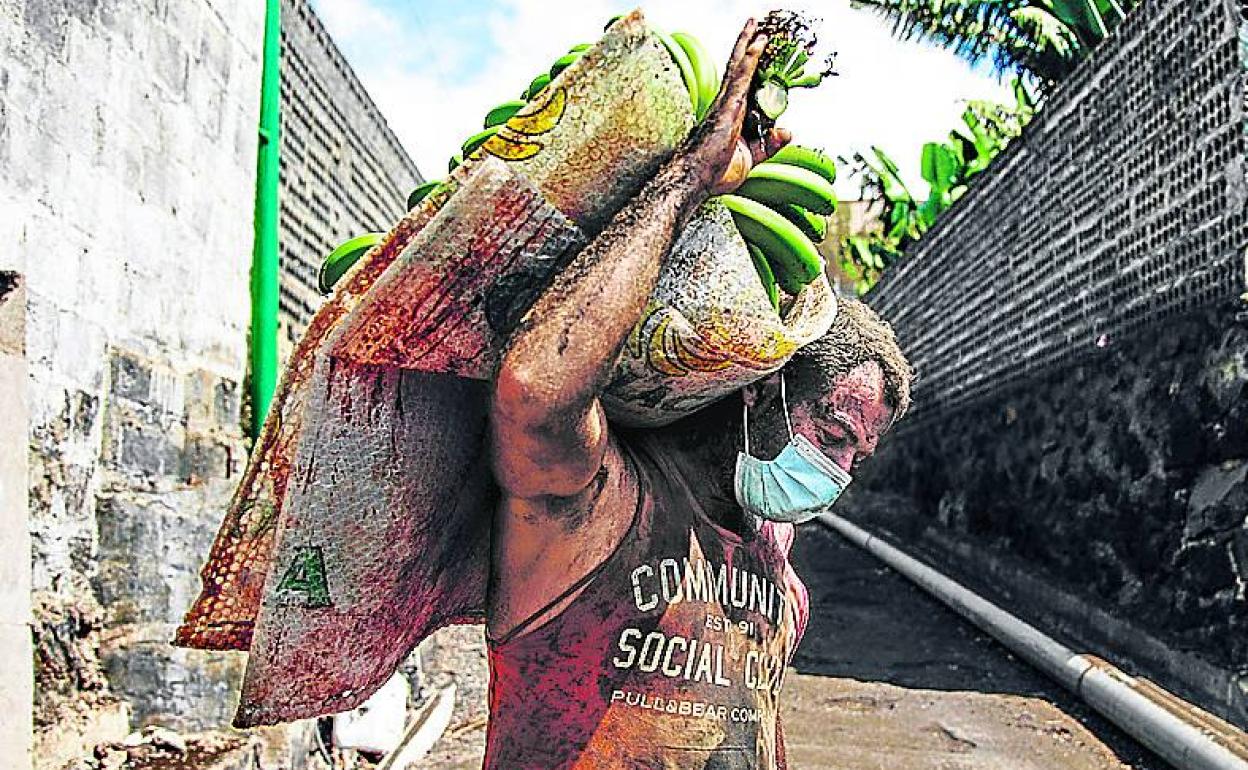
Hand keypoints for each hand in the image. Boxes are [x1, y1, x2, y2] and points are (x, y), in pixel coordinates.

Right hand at [680, 20, 792, 196]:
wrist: (693, 180)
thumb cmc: (712, 173)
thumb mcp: (751, 158)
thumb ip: (769, 145)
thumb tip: (788, 131)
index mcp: (732, 117)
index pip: (747, 86)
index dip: (755, 68)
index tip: (763, 52)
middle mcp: (727, 106)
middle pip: (740, 69)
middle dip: (749, 46)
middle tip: (757, 26)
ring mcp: (725, 105)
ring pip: (740, 68)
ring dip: (750, 45)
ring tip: (759, 26)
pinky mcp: (726, 108)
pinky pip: (740, 78)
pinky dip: (750, 60)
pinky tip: (758, 45)